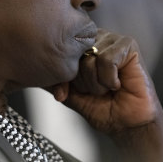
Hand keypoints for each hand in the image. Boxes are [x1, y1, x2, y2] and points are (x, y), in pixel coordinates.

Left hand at [50, 29, 162, 161]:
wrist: (125, 123)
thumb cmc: (100, 106)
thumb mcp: (68, 93)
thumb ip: (53, 80)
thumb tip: (34, 71)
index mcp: (77, 46)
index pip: (58, 54)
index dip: (64, 76)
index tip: (73, 90)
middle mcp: (92, 38)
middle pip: (73, 55)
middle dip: (81, 80)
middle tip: (94, 90)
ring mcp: (110, 39)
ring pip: (89, 58)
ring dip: (97, 82)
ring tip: (107, 87)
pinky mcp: (127, 45)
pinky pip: (107, 60)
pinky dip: (109, 79)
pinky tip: (118, 84)